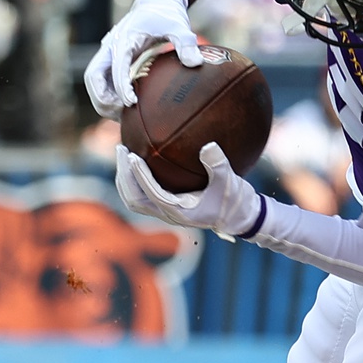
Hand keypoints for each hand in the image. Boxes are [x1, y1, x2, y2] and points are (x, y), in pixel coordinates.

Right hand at [84, 0, 202, 118]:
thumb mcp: (179, 25)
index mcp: (124, 39)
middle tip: (122, 114)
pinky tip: (127, 107)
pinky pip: (104, 80)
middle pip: (92, 77)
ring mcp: (110, 54)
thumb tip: (195, 64)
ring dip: (103, 99)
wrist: (158, 2)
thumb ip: (186, 42)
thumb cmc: (167, 14)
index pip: (115, 67)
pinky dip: (109, 94)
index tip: (131, 103)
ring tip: (124, 116)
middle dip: (102, 98)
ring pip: (95, 81)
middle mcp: (111, 47)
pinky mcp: (115, 60)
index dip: (120, 87)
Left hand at [116, 141, 262, 237]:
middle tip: (122, 149)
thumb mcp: (230, 182)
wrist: (241, 217)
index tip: (134, 156)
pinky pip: (142, 196)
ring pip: (134, 200)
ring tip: (123, 154)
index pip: (152, 193)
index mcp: (180, 211)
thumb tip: (208, 145)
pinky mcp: (167, 206)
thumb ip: (218, 165)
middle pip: (134, 199)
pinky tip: (137, 162)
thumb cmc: (235, 201)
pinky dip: (135, 180)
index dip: (140, 176)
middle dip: (124, 175)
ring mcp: (166, 212)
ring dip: (125, 179)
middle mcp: (169, 214)